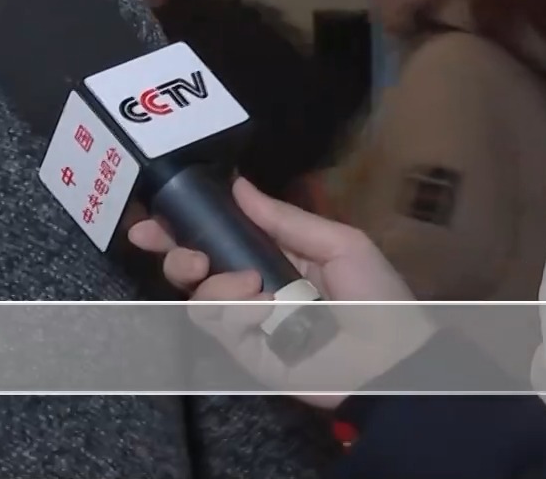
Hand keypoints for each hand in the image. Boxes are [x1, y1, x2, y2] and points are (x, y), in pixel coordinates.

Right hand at [129, 176, 434, 408]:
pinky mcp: (242, 349)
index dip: (185, 223)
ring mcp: (245, 319)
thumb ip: (284, 219)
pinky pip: (215, 320)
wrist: (390, 360)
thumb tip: (239, 185)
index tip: (155, 213)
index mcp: (274, 254)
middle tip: (165, 243)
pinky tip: (262, 309)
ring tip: (248, 283)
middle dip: (173, 250)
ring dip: (211, 280)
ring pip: (197, 292)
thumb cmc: (375, 296)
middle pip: (194, 264)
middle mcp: (252, 284)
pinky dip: (233, 309)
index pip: (221, 234)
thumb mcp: (339, 244)